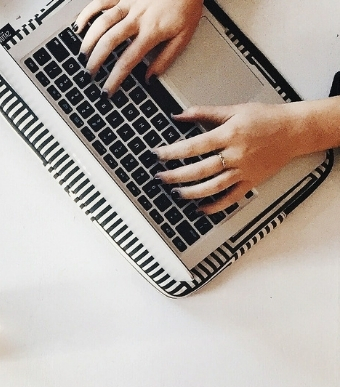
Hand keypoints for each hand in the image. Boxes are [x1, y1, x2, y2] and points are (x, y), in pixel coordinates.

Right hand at [74, 0, 202, 93]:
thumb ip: (166, 58)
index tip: (106, 91)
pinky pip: (100, 2)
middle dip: (96, 61)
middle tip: (90, 74)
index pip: (128, 60)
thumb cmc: (187, 6)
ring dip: (89, 41)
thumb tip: (151, 78)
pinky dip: (86, 14)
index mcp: (152, 31)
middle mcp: (137, 17)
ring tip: (83, 56)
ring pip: (101, 23)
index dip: (115, 78)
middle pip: (110, 42)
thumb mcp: (184, 36)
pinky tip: (79, 27)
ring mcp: (128, 3)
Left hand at [154, 103, 302, 213]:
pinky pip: (232, 197)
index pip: (194, 146)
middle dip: (176, 175)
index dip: (173, 152)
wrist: (295, 130)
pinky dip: (216, 206)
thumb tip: (178, 114)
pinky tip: (202, 209)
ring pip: (214, 186)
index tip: (158, 155)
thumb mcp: (234, 110)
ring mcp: (244, 170)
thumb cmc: (266, 118)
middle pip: (200, 170)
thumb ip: (204, 113)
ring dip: (192, 192)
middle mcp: (236, 154)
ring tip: (176, 193)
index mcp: (229, 135)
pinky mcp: (252, 181)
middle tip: (161, 178)